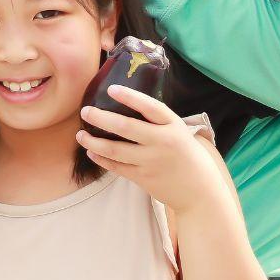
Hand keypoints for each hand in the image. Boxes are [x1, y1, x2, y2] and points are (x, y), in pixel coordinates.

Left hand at [76, 85, 230, 215]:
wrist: (199, 191)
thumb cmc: (186, 156)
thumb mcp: (179, 132)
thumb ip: (158, 121)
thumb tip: (128, 103)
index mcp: (173, 126)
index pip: (150, 106)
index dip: (130, 97)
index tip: (111, 89)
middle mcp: (161, 142)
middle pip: (125, 127)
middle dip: (100, 118)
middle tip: (85, 112)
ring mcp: (151, 161)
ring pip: (115, 149)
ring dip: (94, 142)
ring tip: (80, 135)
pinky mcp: (143, 178)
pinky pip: (116, 167)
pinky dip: (101, 159)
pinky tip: (91, 152)